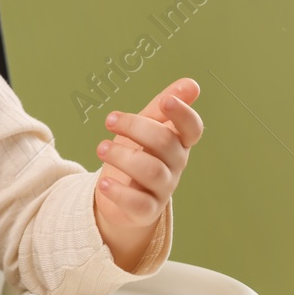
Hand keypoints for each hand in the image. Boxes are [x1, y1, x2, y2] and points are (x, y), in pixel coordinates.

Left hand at [94, 78, 203, 262]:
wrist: (118, 196)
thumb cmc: (135, 155)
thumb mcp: (144, 128)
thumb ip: (162, 107)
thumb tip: (191, 84)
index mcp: (177, 142)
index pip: (192, 129)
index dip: (183, 114)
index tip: (166, 101)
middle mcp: (175, 165)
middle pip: (165, 143)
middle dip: (136, 127)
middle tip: (110, 119)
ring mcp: (162, 189)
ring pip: (151, 171)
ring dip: (123, 156)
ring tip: (101, 148)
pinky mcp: (146, 210)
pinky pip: (139, 203)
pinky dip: (120, 192)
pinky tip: (104, 183)